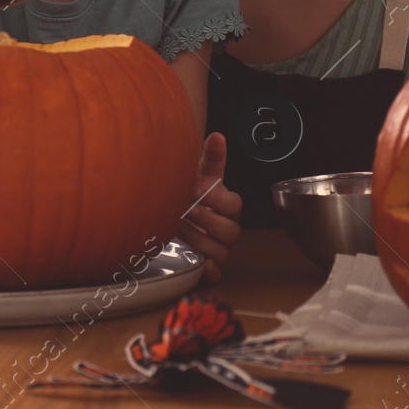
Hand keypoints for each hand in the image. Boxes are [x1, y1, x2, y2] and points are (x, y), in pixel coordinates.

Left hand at [178, 132, 240, 282]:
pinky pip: (217, 272)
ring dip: (201, 241)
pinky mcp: (208, 262)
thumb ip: (212, 158)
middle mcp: (227, 226)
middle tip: (185, 210)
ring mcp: (219, 246)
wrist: (175, 207)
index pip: (233, 204)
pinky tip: (201, 264)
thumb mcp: (200, 173)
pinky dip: (211, 270)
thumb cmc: (192, 190)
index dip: (216, 199)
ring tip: (179, 228)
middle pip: (230, 231)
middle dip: (206, 220)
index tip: (197, 190)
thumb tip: (217, 136)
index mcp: (229, 205)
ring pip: (222, 251)